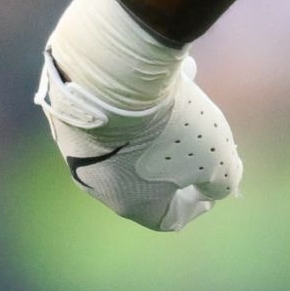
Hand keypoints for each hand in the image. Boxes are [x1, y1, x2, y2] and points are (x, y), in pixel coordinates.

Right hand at [36, 0, 243, 232]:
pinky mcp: (65, 115)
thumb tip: (217, 187)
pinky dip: (133, 101)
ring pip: (127, 141)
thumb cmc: (170, 125)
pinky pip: (108, 112)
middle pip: (144, 179)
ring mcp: (75, 149)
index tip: (209, 189)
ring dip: (157, 124)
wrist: (111, 73)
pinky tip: (152, 78)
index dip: (193, 205)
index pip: (166, 217)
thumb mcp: (216, 158)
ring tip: (181, 96)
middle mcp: (96, 184)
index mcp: (130, 203)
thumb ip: (224, 180)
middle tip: (195, 138)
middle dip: (175, 159)